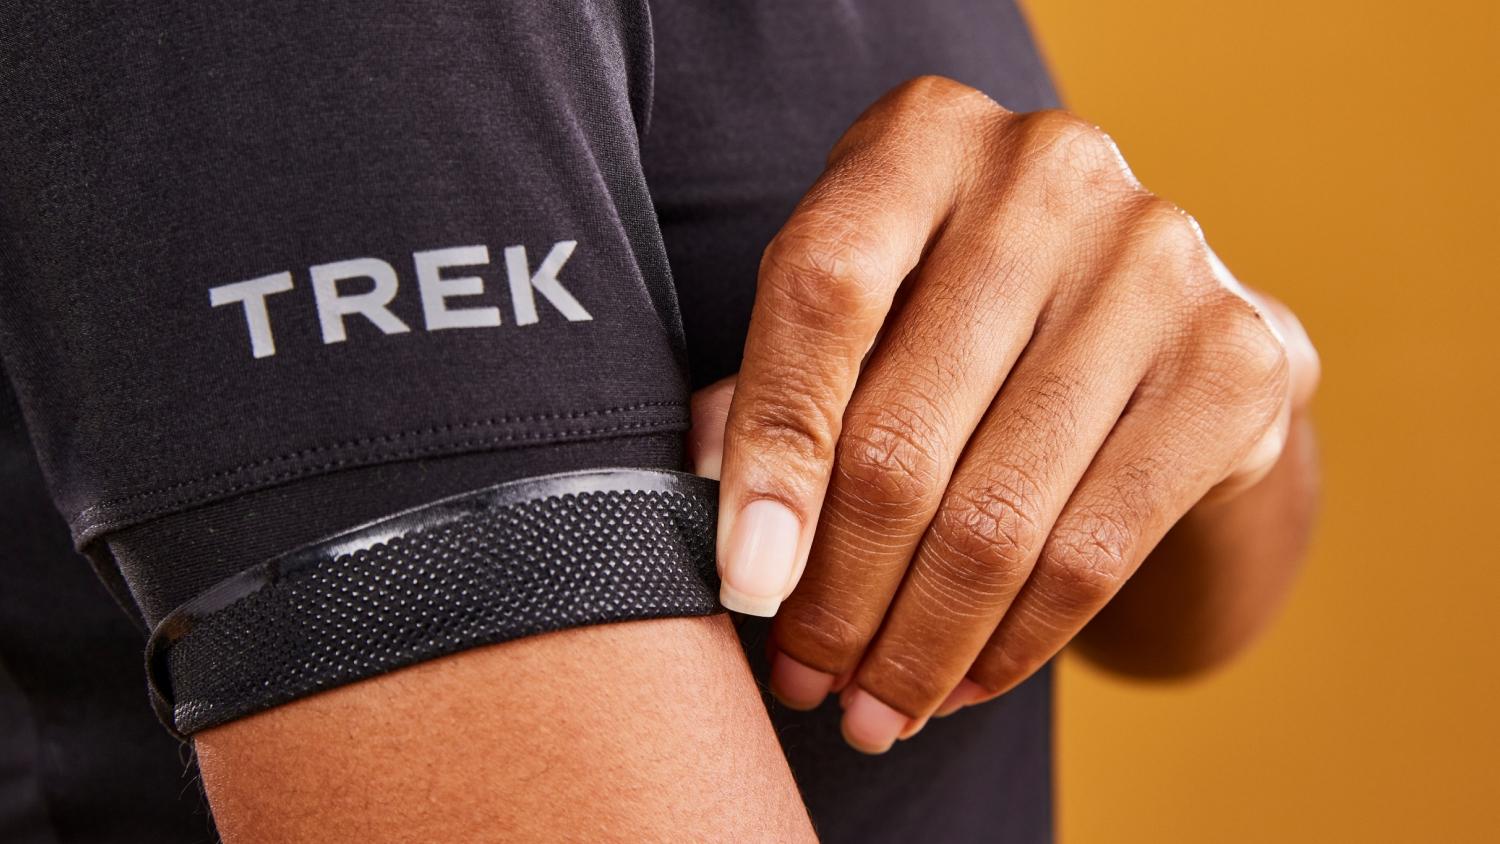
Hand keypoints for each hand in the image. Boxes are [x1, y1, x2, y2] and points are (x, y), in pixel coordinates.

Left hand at [690, 76, 1318, 751]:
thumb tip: (733, 557)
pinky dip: (1015, 643)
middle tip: (804, 679)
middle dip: (839, 596)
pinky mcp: (1237, 360)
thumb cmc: (953, 314)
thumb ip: (777, 400)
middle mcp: (1045, 176)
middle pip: (904, 435)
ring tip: (872, 709)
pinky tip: (963, 682)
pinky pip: (1095, 551)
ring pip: (999, 517)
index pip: (821, 298)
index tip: (746, 593)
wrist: (1143, 317)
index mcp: (920, 139)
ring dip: (918, 646)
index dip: (769, 460)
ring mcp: (1154, 263)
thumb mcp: (859, 315)